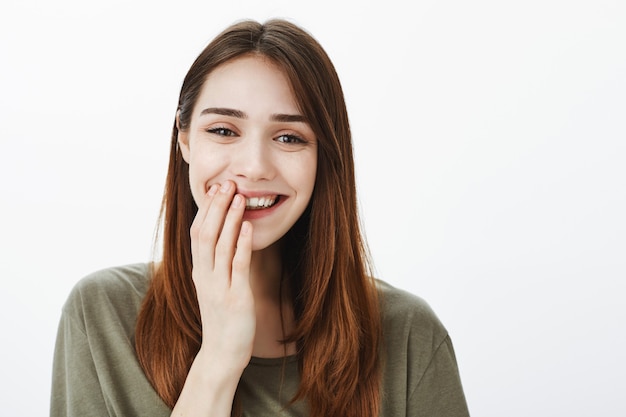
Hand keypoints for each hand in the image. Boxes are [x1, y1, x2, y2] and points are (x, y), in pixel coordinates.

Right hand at [189, 180, 254, 374]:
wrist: (222, 353)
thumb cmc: (222, 318)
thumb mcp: (214, 286)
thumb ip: (216, 263)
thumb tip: (225, 237)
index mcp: (199, 271)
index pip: (197, 232)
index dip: (207, 209)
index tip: (217, 188)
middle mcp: (205, 276)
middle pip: (205, 234)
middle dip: (216, 207)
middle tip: (227, 184)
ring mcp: (219, 287)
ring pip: (219, 246)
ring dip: (230, 220)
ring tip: (239, 198)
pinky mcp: (236, 297)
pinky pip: (238, 266)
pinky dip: (242, 245)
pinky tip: (249, 228)